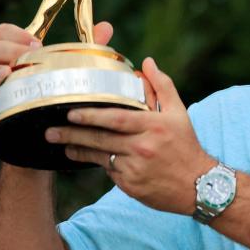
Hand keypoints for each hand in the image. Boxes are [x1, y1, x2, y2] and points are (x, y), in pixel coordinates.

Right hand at [0, 21, 113, 123]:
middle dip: (9, 48)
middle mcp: (5, 70)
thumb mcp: (76, 72)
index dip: (16, 33)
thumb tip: (106, 27)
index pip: (5, 32)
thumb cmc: (60, 97)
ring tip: (7, 74)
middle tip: (29, 55)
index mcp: (21, 55)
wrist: (49, 138)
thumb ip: (89, 49)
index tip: (37, 42)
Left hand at [44, 58, 214, 213]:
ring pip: (100, 157)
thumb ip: (162, 86)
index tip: (71, 112)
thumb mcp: (179, 113)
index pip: (116, 119)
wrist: (199, 186)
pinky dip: (97, 163)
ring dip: (77, 150)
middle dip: (72, 134)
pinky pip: (109, 171)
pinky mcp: (131, 186)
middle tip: (51, 131)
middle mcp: (143, 147)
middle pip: (100, 139)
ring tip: (60, 143)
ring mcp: (136, 169)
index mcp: (154, 126)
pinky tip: (85, 156)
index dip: (91, 116)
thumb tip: (146, 62)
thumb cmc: (186, 146)